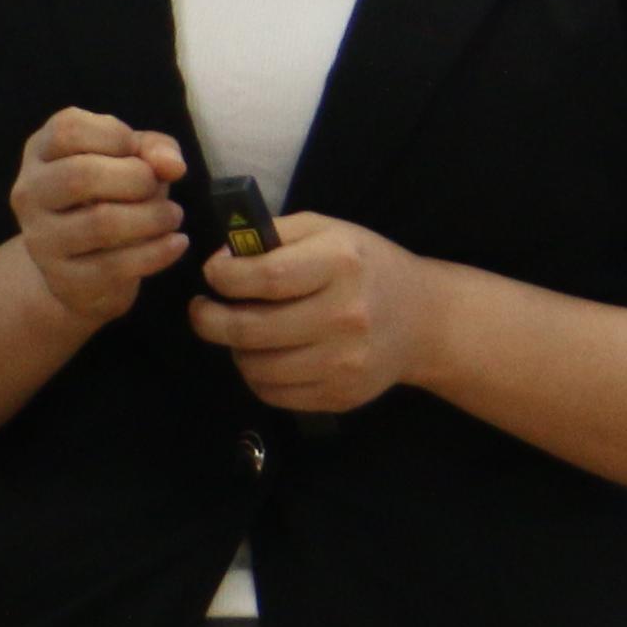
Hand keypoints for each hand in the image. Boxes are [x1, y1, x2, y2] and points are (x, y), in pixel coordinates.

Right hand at [8, 108, 188, 332]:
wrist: (84, 268)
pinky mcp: (64, 279)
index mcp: (41, 152)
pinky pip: (114, 266)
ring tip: (173, 215)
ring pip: (100, 223)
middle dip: (136, 178)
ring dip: (152, 217)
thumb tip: (172, 166)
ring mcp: (41, 239)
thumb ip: (155, 149)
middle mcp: (30, 193)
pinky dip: (157, 252)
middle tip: (156, 187)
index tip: (136, 152)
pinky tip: (177, 242)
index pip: (67, 130)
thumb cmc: (111, 196)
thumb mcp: (132, 160)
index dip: (114, 135)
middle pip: (80, 175)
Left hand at [189, 213, 458, 416]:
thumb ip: (274, 236)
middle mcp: (345, 315)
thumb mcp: (327, 231)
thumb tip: (222, 259)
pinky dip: (257, 376)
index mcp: (340, 264)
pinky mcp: (341, 395)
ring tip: (240, 332)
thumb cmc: (365, 266)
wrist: (422, 320)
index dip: (224, 277)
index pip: (265, 276)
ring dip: (234, 350)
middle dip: (210, 319)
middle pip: (251, 328)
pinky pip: (274, 394)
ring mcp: (344, 362)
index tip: (213, 273)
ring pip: (256, 367)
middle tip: (203, 310)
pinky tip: (264, 355)